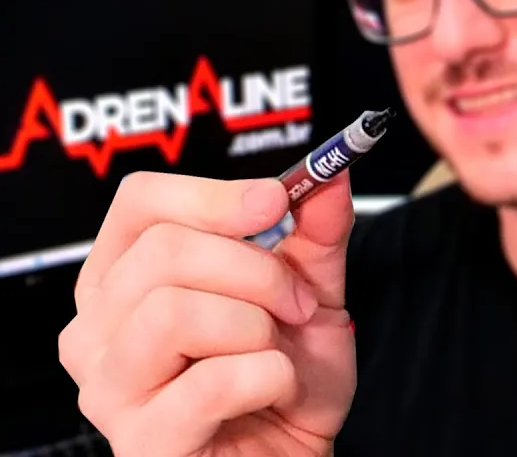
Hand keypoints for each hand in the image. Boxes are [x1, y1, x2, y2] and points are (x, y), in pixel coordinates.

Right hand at [59, 171, 357, 455]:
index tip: (273, 201)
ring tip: (274, 350)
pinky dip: (268, 377)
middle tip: (293, 301)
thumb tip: (330, 174)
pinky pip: (212, 381)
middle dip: (255, 269)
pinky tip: (272, 390)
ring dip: (256, 325)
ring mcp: (111, 386)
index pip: (140, 202)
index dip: (212, 195)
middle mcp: (100, 327)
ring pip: (174, 310)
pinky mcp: (142, 440)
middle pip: (163, 250)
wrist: (292, 456)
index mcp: (127, 277)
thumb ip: (317, 232)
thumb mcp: (310, 292)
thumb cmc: (282, 381)